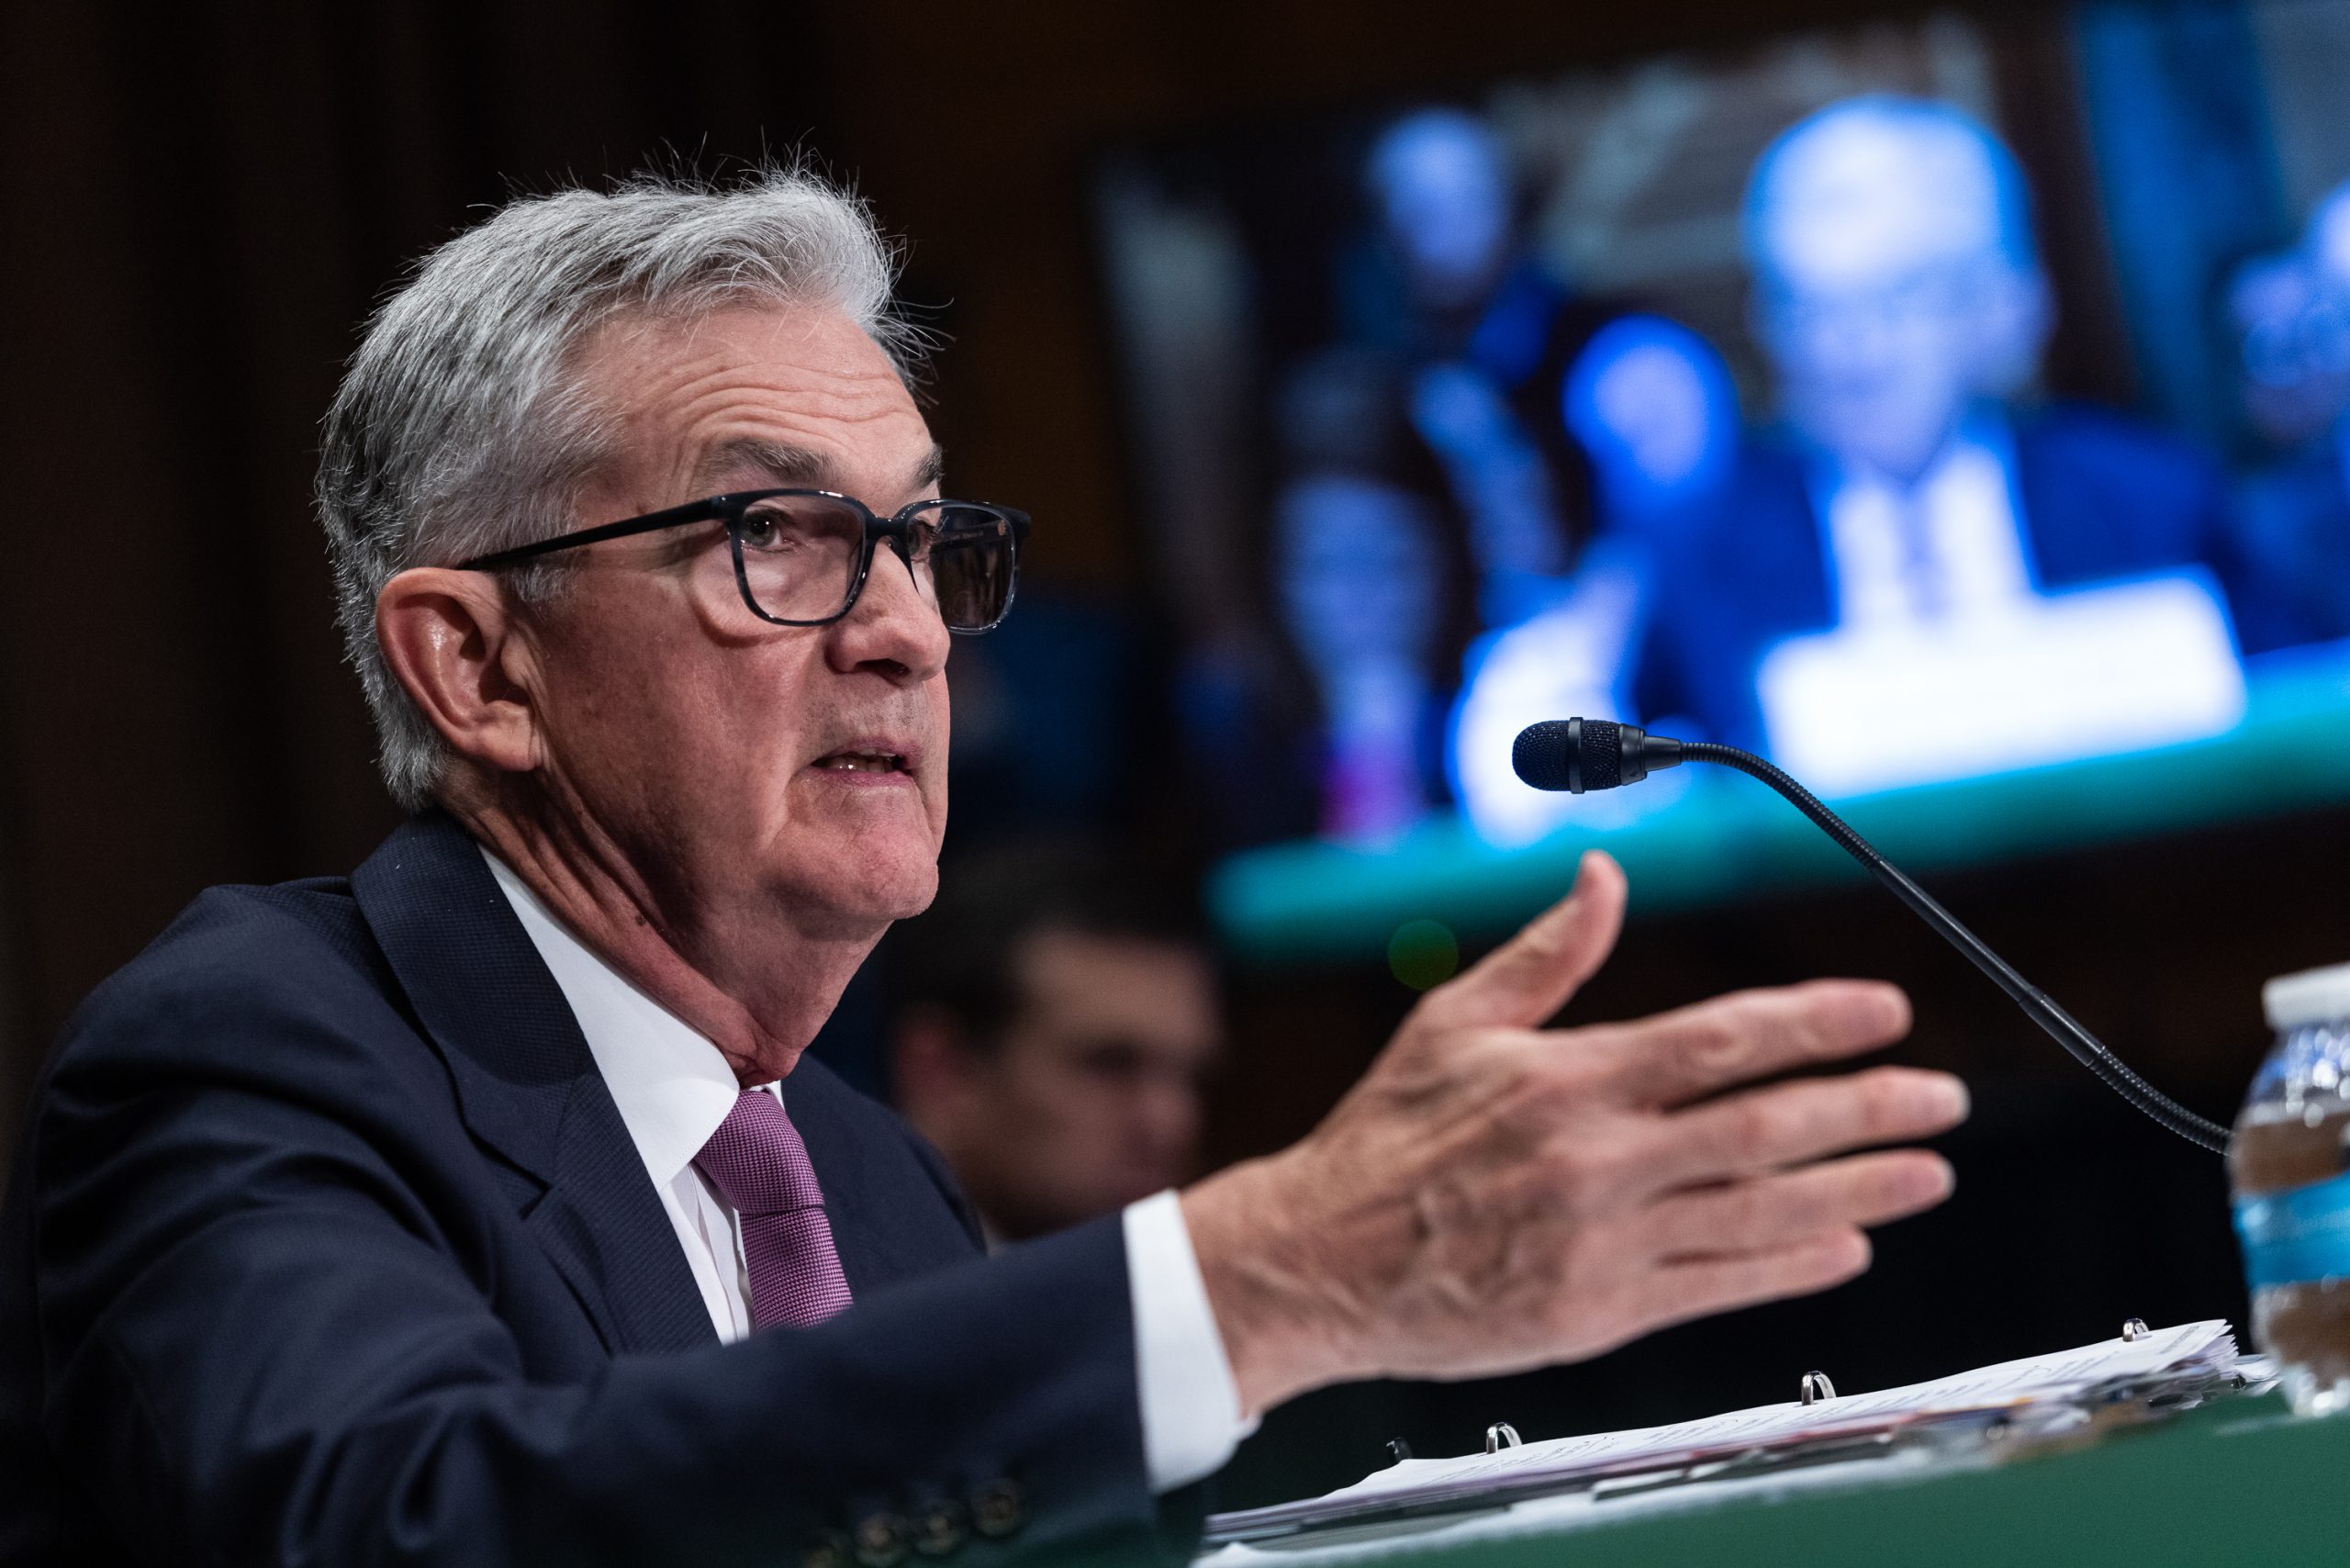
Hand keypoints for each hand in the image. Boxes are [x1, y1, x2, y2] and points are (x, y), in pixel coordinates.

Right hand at [1181, 851, 1966, 1415]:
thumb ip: (1547, 955)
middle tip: (1943, 1097)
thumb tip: (1604, 876)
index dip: (1815, 1023)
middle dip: (1871, 1108)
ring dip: (1860, 1190)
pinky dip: (1794, 1265)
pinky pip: (1723, 1285)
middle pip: (1768, 1128)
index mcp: (1571, 1080)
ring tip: (1929, 1173)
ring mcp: (1607, 1243)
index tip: (1883, 1012)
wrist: (1321, 1262)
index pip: (1723, 1040)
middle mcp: (1600, 1160)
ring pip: (1765, 1212)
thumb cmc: (1386, 1138)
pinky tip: (1848, 1248)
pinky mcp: (1602, 1314)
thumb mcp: (1453, 1022)